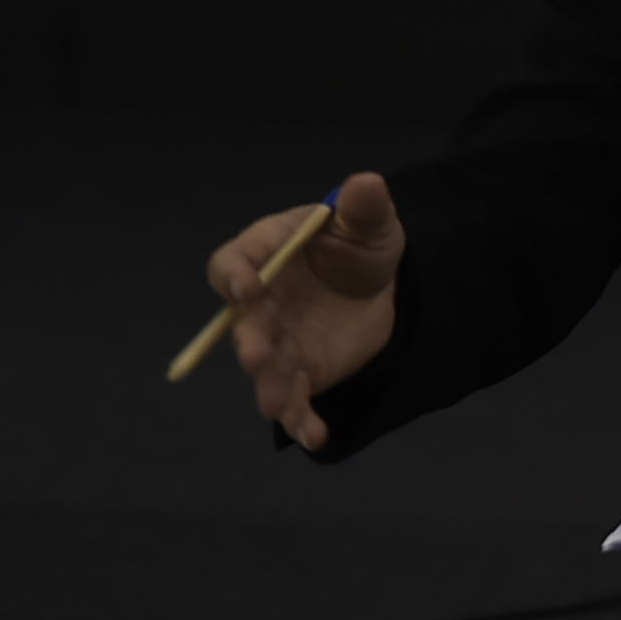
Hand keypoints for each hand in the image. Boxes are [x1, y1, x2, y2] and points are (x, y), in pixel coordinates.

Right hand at [204, 171, 403, 451]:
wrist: (387, 285)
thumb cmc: (361, 244)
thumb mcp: (370, 222)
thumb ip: (363, 207)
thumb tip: (364, 183)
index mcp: (267, 253)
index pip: (233, 262)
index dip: (234, 275)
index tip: (246, 289)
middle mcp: (263, 302)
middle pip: (244, 323)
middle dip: (250, 340)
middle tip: (257, 356)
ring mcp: (279, 340)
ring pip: (267, 368)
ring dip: (269, 387)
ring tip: (277, 405)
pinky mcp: (302, 372)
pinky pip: (296, 400)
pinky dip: (302, 421)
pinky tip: (316, 436)